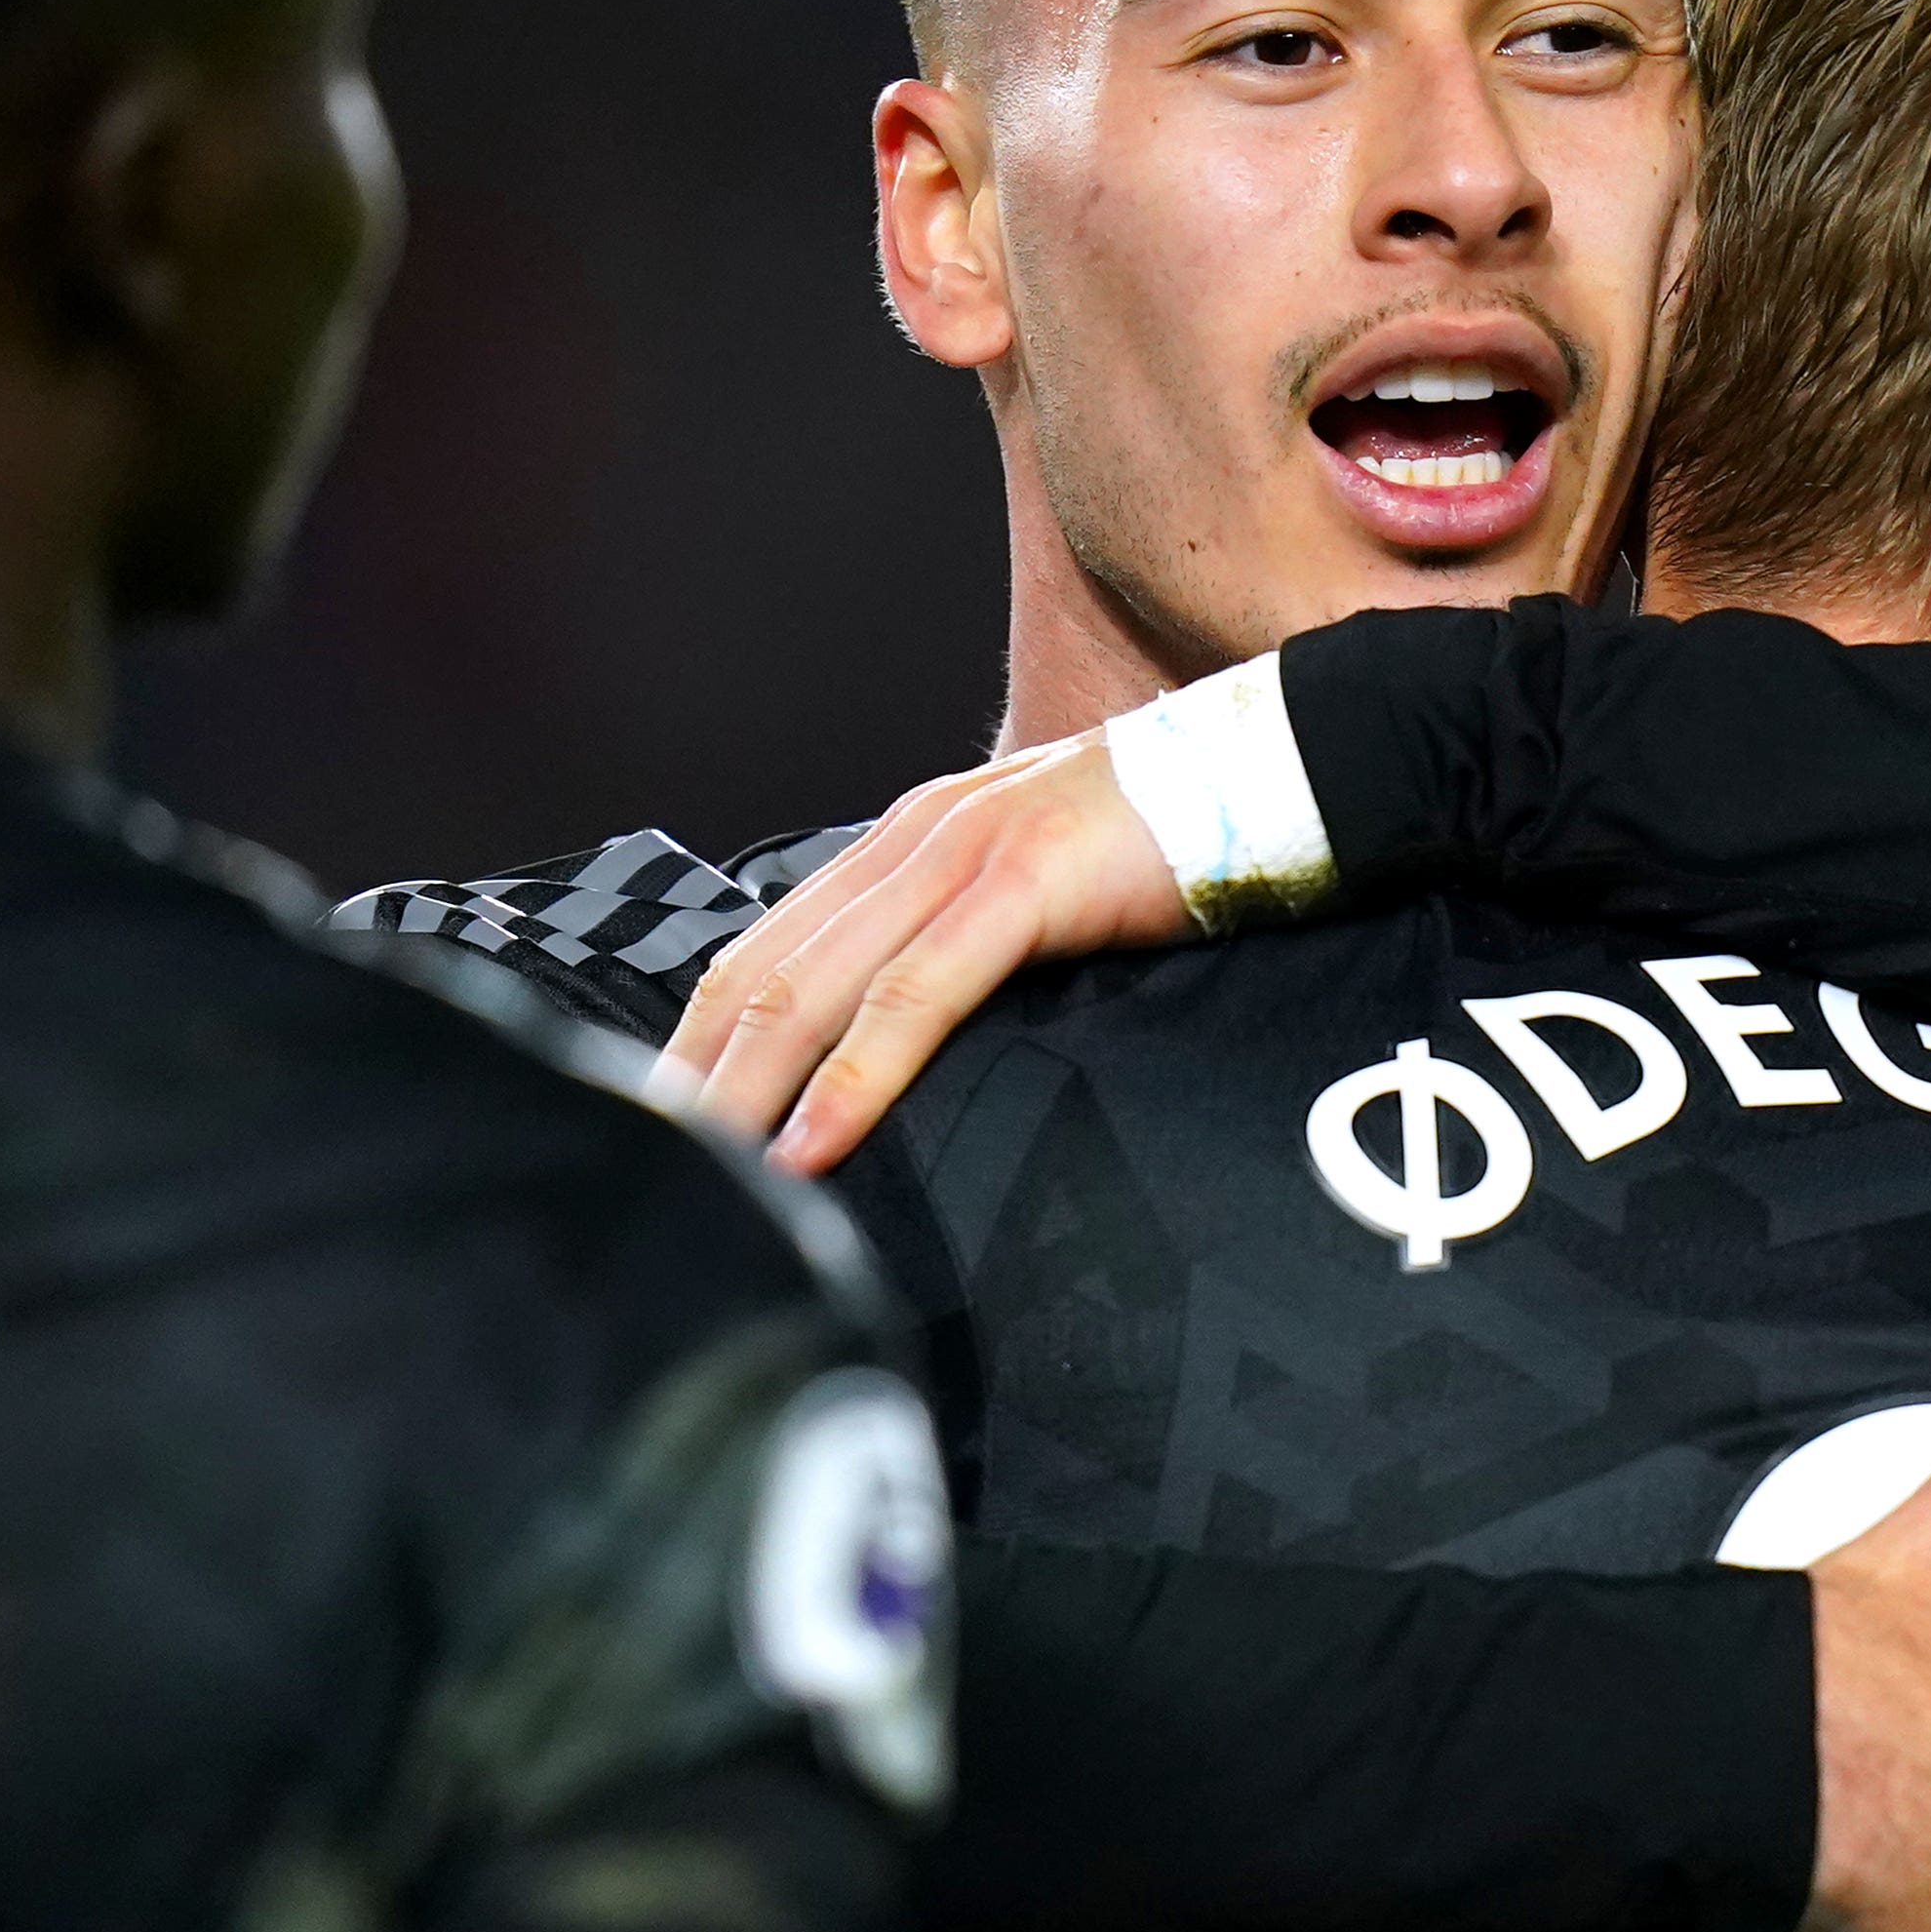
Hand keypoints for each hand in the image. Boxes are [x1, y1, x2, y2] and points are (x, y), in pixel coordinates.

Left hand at [663, 739, 1193, 1171]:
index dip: (701, 1035)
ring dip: (751, 1085)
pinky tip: (818, 1138)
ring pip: (819, 983)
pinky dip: (856, 1073)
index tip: (664, 1120)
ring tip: (708, 1168)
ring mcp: (964, 854)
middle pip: (765, 969)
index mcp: (909, 840)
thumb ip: (973, 936)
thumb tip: (924, 1032)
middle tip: (649, 1164)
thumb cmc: (1177, 842)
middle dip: (698, 1072)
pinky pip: (919, 993)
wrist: (1281, 763)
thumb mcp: (1045, 886)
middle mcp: (915, 837)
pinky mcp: (1024, 883)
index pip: (767, 947)